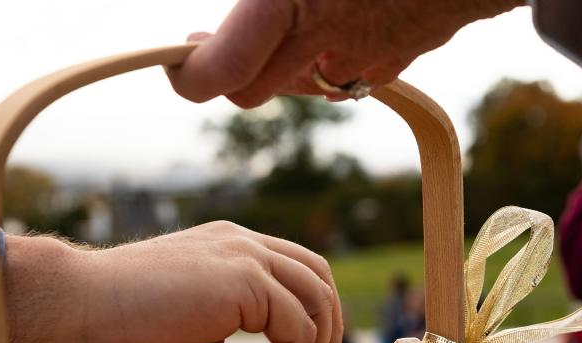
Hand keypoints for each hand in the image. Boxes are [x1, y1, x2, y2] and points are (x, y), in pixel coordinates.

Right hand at [3, 221, 341, 342]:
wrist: (70, 313)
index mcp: (231, 254)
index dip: (312, 324)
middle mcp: (243, 244)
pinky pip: (299, 325)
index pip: (298, 275)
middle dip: (328, 335)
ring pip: (318, 298)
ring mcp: (244, 254)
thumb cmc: (118, 338)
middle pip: (319, 279)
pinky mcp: (242, 277)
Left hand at [167, 0, 523, 107]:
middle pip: (257, 94)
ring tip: (284, 18)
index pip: (222, 75)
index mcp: (294, 8)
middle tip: (216, 39)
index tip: (179, 61)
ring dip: (285, 59)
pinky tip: (340, 14)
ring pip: (307, 82)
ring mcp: (369, 58)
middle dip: (233, 71)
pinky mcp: (402, 54)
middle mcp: (328, 46)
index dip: (189, 76)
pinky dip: (333, 50)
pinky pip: (352, 67)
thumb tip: (247, 3)